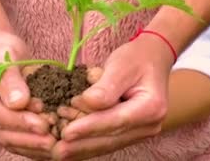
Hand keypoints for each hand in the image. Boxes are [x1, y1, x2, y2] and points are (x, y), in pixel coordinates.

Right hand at [0, 31, 56, 158]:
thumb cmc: (0, 52)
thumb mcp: (5, 57)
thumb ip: (10, 79)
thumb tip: (18, 103)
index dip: (20, 121)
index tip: (43, 124)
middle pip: (3, 133)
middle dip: (31, 138)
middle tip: (56, 140)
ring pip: (11, 142)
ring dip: (34, 146)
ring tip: (58, 144)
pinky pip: (17, 142)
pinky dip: (35, 145)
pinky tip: (53, 144)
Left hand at [52, 34, 174, 159]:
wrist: (152, 60)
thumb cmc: (136, 59)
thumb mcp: (122, 64)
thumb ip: (107, 85)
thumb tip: (88, 102)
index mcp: (151, 106)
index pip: (116, 120)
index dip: (90, 127)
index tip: (67, 133)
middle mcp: (150, 125)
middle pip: (111, 138)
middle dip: (82, 144)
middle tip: (56, 150)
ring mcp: (142, 132)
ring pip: (108, 144)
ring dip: (82, 148)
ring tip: (58, 152)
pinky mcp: (131, 133)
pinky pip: (107, 141)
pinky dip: (87, 144)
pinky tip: (70, 148)